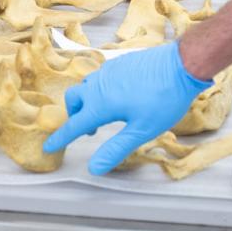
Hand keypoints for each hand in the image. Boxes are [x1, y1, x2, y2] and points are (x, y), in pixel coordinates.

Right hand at [43, 41, 212, 174]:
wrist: (182, 63)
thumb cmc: (165, 99)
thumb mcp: (142, 130)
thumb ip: (116, 148)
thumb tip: (94, 168)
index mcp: (102, 103)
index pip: (75, 124)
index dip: (61, 137)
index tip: (49, 146)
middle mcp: (100, 84)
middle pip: (74, 99)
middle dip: (74, 114)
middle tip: (88, 130)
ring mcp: (110, 70)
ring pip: (87, 85)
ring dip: (87, 101)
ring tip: (106, 115)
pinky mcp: (121, 62)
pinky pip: (101, 76)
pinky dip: (100, 89)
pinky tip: (120, 96)